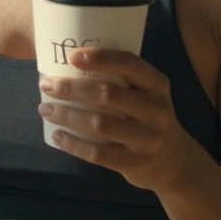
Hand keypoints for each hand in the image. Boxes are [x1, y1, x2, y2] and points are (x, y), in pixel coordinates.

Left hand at [38, 47, 198, 192]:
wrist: (175, 162)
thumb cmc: (147, 118)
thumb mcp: (146, 94)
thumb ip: (120, 80)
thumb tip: (66, 64)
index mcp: (157, 85)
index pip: (130, 64)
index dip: (100, 58)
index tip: (72, 56)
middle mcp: (157, 110)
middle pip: (107, 94)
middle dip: (71, 88)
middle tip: (46, 85)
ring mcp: (149, 139)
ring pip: (99, 124)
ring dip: (66, 115)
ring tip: (45, 109)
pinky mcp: (137, 163)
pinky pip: (99, 154)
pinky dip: (74, 145)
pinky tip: (57, 135)